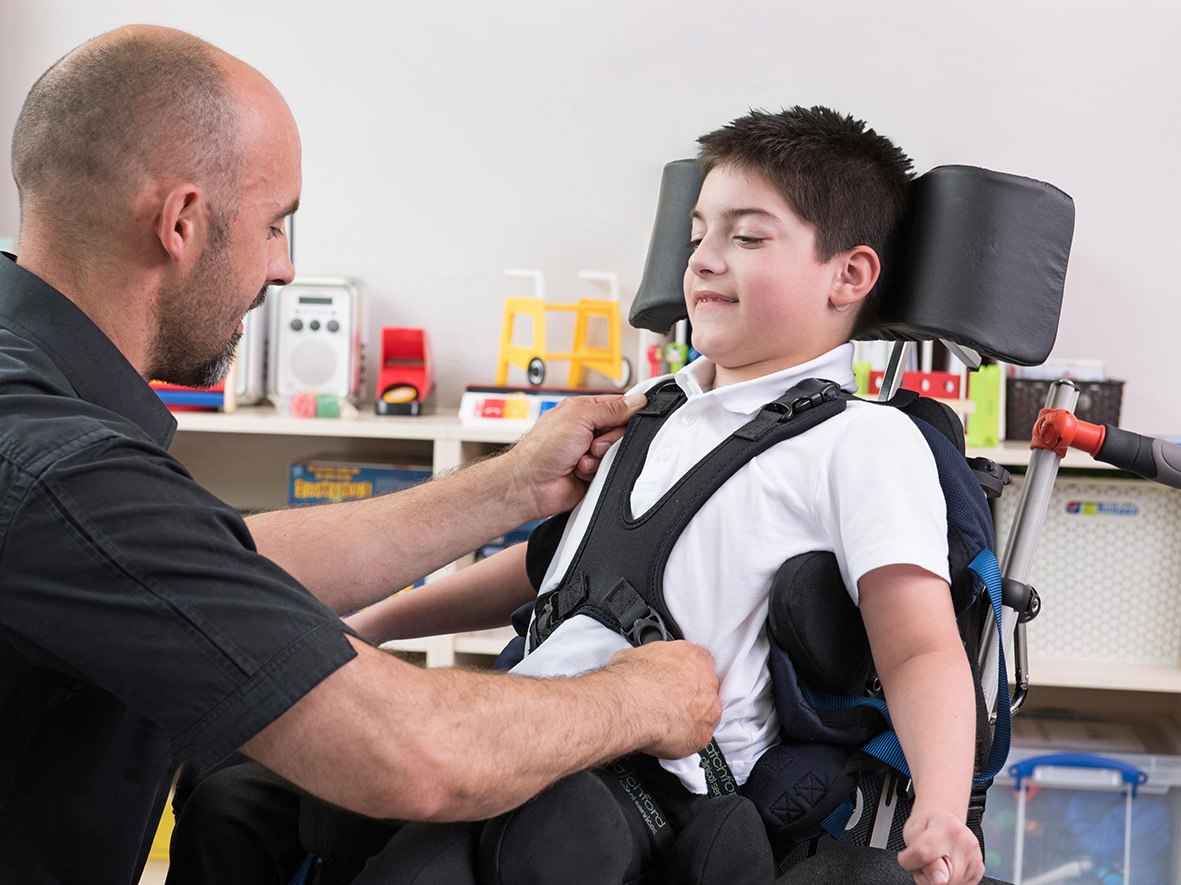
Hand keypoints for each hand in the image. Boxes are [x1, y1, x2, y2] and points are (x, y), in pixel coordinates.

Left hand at [507, 392, 645, 517]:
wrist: (531, 484)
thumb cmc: (542, 448)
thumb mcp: (579, 416)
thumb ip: (611, 408)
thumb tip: (636, 400)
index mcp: (584, 411)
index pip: (618, 406)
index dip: (626, 412)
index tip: (625, 420)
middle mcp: (587, 431)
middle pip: (621, 431)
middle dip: (609, 439)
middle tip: (591, 443)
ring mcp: (590, 452)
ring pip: (618, 452)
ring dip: (601, 457)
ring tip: (581, 459)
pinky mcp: (593, 473)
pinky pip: (611, 470)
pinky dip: (597, 472)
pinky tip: (581, 471)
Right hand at [604, 640, 721, 759]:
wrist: (629, 705)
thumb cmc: (631, 680)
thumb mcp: (633, 655)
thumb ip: (648, 661)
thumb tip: (638, 667)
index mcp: (691, 656)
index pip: (698, 661)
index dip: (685, 673)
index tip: (674, 680)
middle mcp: (705, 680)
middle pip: (705, 687)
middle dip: (689, 695)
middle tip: (668, 701)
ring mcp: (708, 708)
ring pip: (706, 713)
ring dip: (691, 716)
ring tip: (668, 721)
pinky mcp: (703, 734)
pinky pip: (699, 736)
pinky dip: (687, 738)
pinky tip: (669, 736)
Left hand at [898, 803, 984, 884]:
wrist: (943, 820)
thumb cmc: (927, 825)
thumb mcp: (914, 831)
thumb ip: (920, 854)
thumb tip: (938, 881)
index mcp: (947, 827)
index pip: (925, 854)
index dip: (912, 862)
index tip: (906, 860)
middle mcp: (966, 842)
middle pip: (941, 877)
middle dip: (925, 875)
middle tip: (921, 860)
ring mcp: (975, 857)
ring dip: (935, 880)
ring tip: (934, 862)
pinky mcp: (979, 870)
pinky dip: (948, 881)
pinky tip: (944, 867)